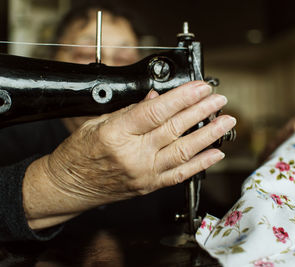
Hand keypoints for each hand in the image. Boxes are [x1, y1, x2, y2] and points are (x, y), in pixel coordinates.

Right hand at [23, 81, 235, 228]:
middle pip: (175, 129)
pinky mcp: (150, 186)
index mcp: (117, 134)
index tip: (199, 87)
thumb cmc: (78, 154)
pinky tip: (216, 153)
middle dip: (201, 111)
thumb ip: (131, 111)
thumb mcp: (98, 123)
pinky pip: (180, 175)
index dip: (182, 97)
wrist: (69, 186)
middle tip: (218, 100)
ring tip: (225, 122)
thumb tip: (157, 97)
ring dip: (208, 136)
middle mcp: (133, 155)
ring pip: (184, 152)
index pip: (156, 111)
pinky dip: (200, 164)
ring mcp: (144, 173)